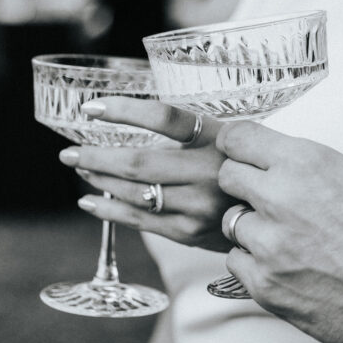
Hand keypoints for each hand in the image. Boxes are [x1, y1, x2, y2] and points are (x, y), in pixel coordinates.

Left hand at [60, 99, 233, 250]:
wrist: (273, 216)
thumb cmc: (241, 167)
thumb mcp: (229, 137)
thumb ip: (191, 131)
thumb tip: (133, 116)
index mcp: (218, 138)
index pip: (164, 117)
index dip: (124, 110)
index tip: (91, 108)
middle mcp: (209, 171)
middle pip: (139, 162)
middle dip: (96, 156)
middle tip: (69, 151)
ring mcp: (199, 206)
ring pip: (135, 193)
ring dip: (99, 181)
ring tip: (81, 169)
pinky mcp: (190, 233)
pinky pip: (140, 221)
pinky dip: (108, 211)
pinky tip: (90, 202)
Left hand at [216, 121, 342, 342]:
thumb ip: (309, 165)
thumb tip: (277, 159)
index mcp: (305, 163)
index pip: (239, 138)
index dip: (238, 145)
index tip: (240, 152)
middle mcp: (280, 197)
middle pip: (228, 177)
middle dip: (244, 184)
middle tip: (268, 199)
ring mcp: (269, 244)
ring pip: (232, 222)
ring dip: (253, 228)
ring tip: (290, 239)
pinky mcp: (265, 284)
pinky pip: (237, 262)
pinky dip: (256, 264)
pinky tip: (289, 267)